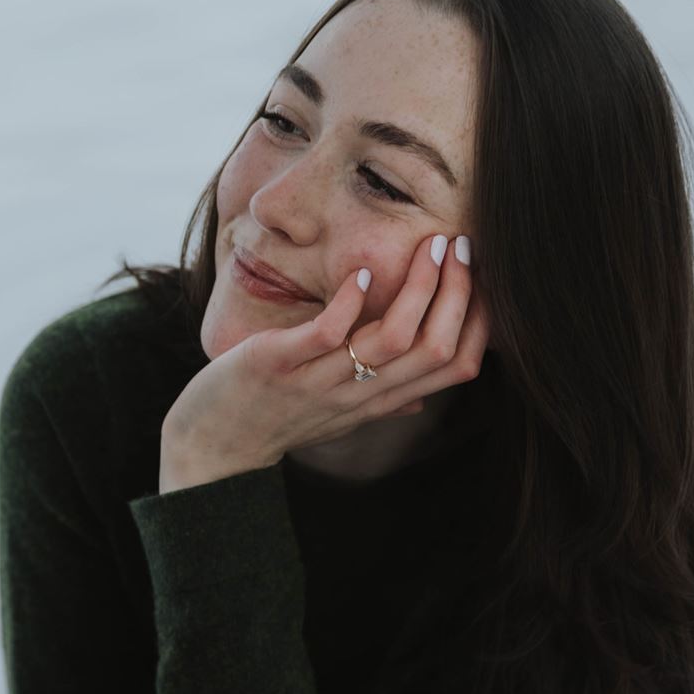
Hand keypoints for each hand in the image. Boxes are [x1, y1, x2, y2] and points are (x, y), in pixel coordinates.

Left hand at [160, 234, 483, 492]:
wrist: (211, 447)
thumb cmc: (276, 420)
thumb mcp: (338, 416)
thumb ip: (381, 401)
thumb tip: (423, 397)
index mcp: (378, 401)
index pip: (454, 366)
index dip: (479, 321)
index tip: (481, 277)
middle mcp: (358, 395)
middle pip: (434, 349)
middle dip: (457, 292)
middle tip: (460, 247)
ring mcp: (318, 381)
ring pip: (390, 340)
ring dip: (417, 288)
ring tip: (429, 247)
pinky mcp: (277, 366)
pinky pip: (326, 335)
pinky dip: (349, 303)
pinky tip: (360, 274)